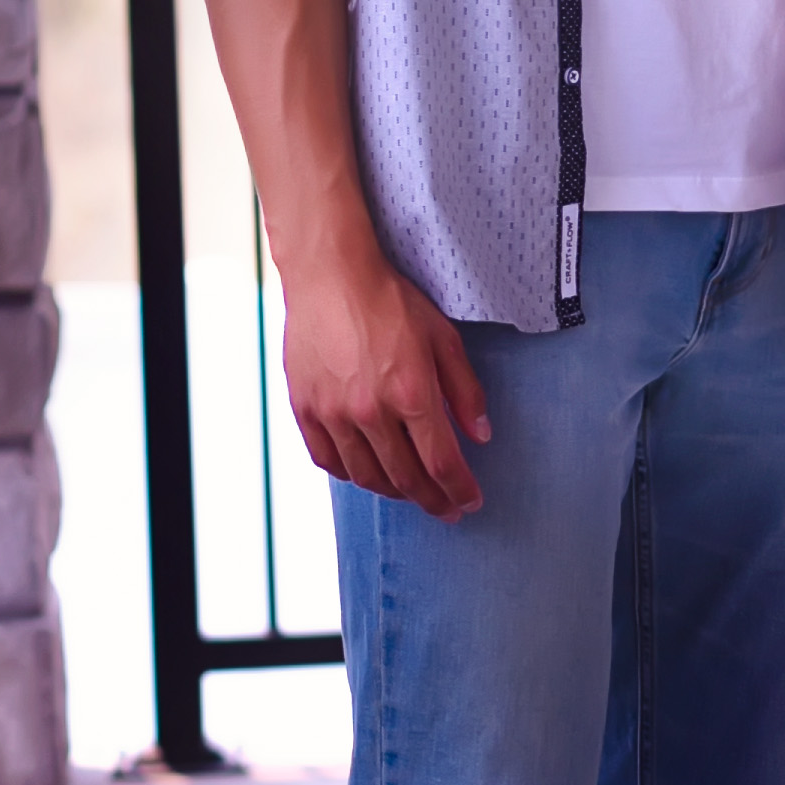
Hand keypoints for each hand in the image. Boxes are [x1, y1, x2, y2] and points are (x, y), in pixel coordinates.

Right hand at [279, 241, 491, 519]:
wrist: (330, 275)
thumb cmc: (390, 301)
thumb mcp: (443, 338)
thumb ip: (464, 390)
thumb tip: (480, 435)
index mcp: (411, 393)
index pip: (441, 463)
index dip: (459, 490)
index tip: (470, 503)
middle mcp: (370, 412)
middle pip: (406, 478)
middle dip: (432, 500)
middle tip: (446, 509)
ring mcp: (333, 413)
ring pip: (366, 476)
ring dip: (394, 492)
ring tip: (410, 492)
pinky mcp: (305, 409)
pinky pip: (328, 460)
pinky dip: (350, 475)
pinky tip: (365, 474)